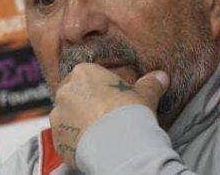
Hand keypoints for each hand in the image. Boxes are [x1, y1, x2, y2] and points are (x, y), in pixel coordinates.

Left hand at [49, 63, 168, 168]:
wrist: (119, 144)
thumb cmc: (130, 114)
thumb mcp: (145, 96)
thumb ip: (150, 84)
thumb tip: (162, 76)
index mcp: (83, 73)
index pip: (88, 76)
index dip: (101, 89)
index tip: (111, 100)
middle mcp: (65, 91)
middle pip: (75, 95)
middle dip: (86, 104)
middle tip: (105, 118)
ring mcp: (58, 115)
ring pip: (67, 116)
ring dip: (79, 123)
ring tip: (99, 134)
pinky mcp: (57, 138)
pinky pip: (65, 138)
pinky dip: (76, 141)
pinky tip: (92, 146)